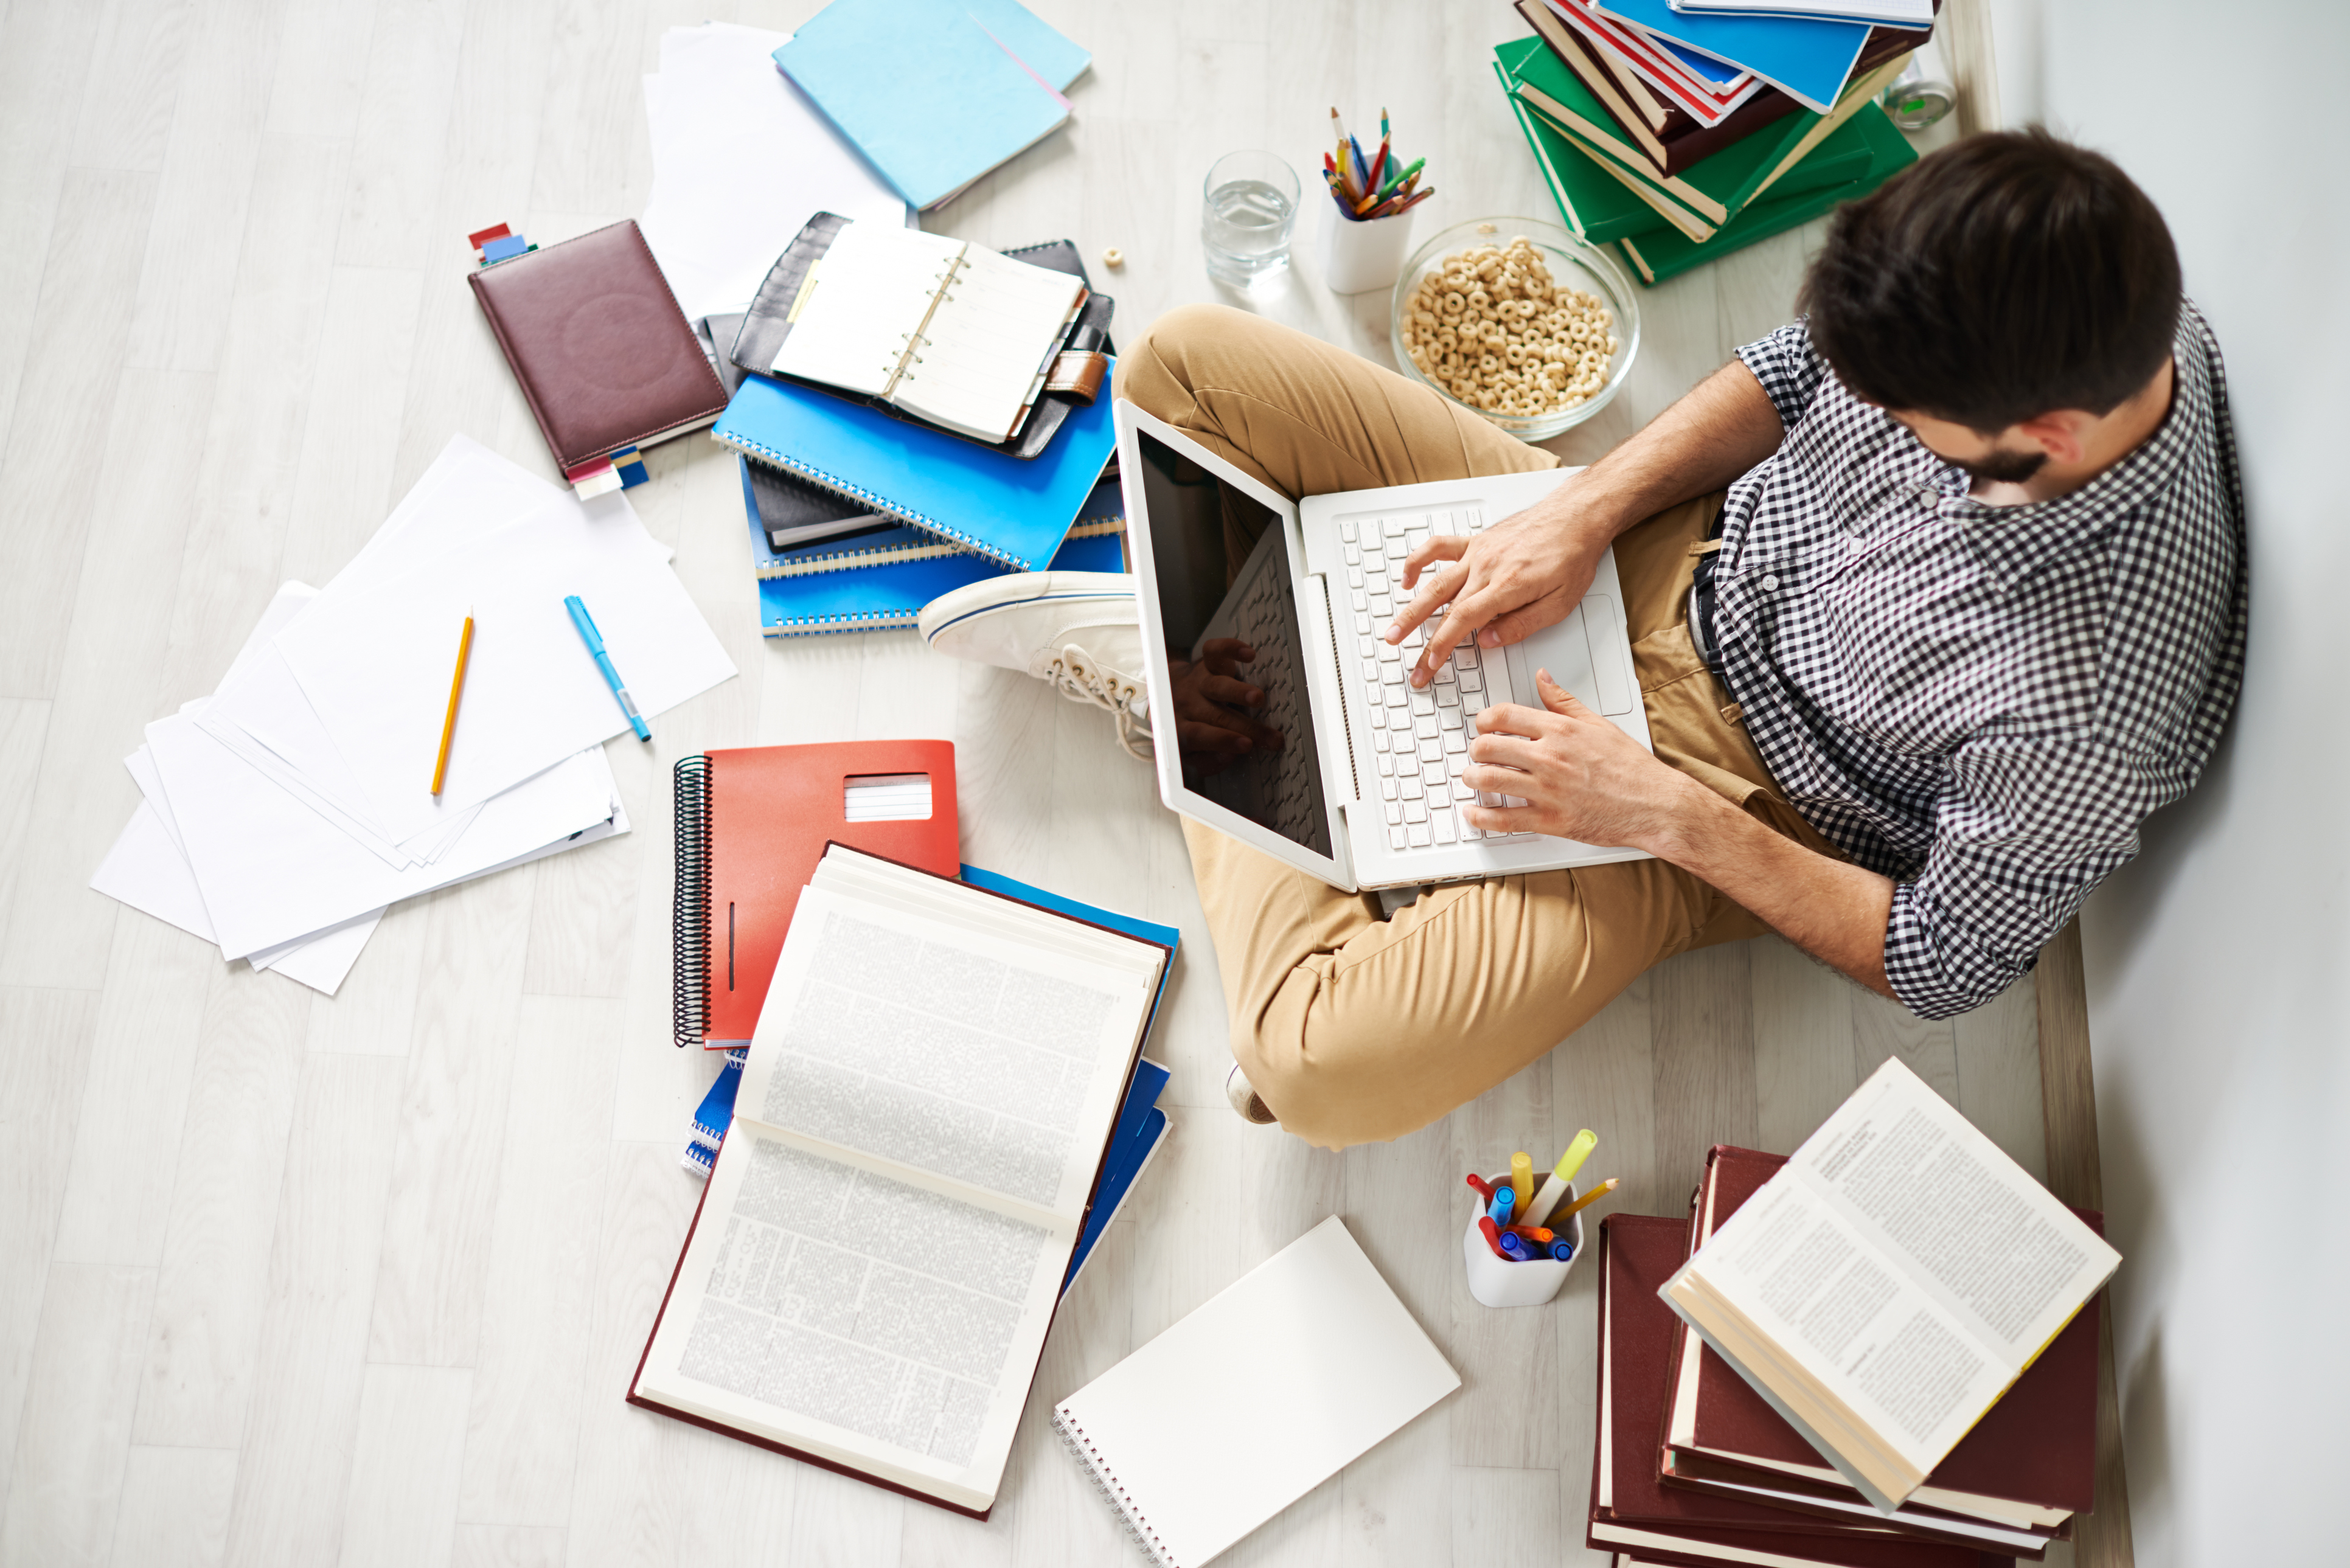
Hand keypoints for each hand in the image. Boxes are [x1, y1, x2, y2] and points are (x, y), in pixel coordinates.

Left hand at [1166, 637, 1284, 770]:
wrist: (1163, 694)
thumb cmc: (1183, 728)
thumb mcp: (1186, 754)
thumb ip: (1207, 761)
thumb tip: (1229, 756)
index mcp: (1180, 728)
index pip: (1199, 735)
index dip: (1223, 740)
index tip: (1245, 745)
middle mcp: (1187, 704)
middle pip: (1216, 715)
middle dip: (1246, 727)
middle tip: (1270, 736)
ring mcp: (1197, 682)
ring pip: (1217, 685)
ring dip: (1238, 692)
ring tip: (1257, 698)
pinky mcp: (1205, 663)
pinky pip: (1215, 651)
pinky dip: (1231, 649)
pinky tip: (1248, 654)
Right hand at [1385, 483, 1612, 687]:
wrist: (1576, 517)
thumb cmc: (1572, 557)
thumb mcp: (1560, 603)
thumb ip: (1522, 624)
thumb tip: (1489, 641)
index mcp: (1507, 585)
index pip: (1463, 621)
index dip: (1442, 645)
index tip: (1431, 664)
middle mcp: (1487, 567)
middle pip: (1443, 607)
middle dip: (1420, 638)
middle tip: (1406, 660)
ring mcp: (1478, 552)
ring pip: (1435, 582)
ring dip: (1410, 607)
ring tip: (1394, 629)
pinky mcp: (1477, 541)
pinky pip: (1439, 547)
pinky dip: (1419, 561)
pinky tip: (1408, 579)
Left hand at [1462, 670, 1697, 845]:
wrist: (1655, 804)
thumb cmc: (1631, 767)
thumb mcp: (1598, 723)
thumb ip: (1564, 701)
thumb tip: (1542, 678)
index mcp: (1560, 731)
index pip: (1504, 716)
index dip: (1484, 720)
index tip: (1482, 726)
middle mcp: (1550, 758)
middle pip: (1488, 747)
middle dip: (1475, 750)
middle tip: (1476, 754)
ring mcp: (1548, 791)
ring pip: (1490, 780)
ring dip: (1472, 779)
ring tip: (1472, 778)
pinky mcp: (1551, 820)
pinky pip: (1504, 819)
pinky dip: (1481, 816)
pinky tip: (1473, 813)